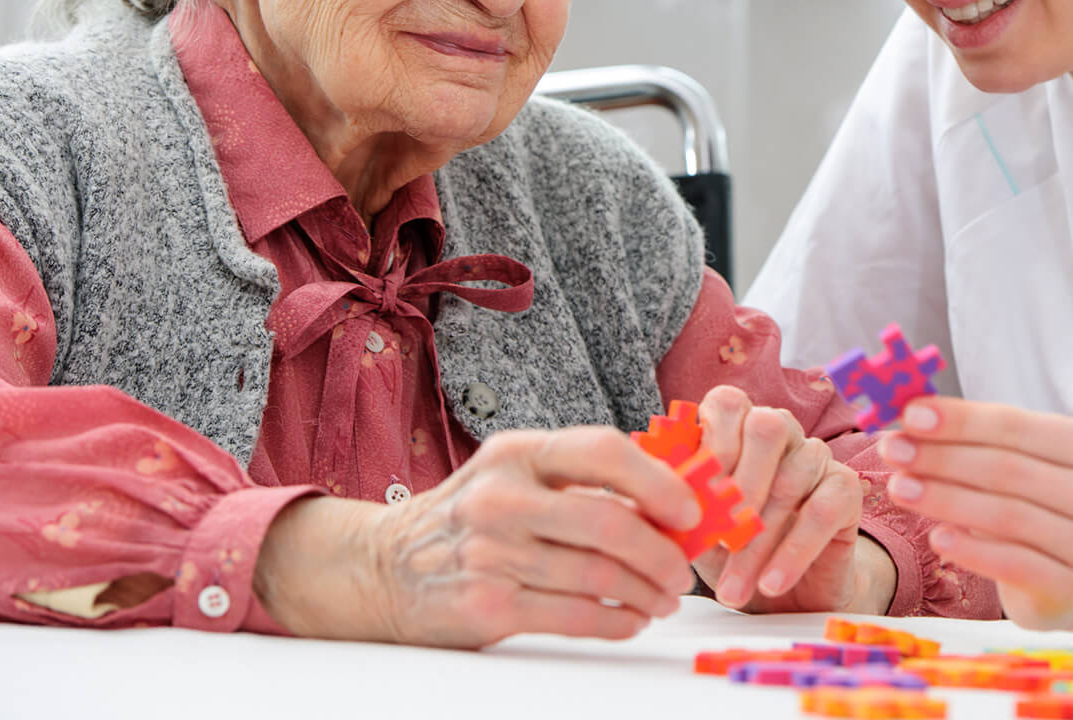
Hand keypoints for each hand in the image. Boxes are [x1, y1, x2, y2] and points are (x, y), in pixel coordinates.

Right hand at [253, 427, 700, 647]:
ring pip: (598, 575)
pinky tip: (630, 619)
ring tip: (663, 598)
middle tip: (683, 570)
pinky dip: (617, 621)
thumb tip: (672, 496)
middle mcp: (501, 496)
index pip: (603, 451)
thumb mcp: (514, 474)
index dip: (658, 481)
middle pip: (609, 522)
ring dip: (646, 592)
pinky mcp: (486, 605)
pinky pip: (575, 616)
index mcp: (517, 452)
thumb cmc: (471, 518)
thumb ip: (580, 479)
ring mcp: (491, 552)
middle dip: (662, 551)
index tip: (690, 509)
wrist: (382, 567)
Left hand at [690, 385, 883, 612]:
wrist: (788, 592)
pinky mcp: (845, 488)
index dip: (711, 441)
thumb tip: (652, 498)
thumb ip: (678, 504)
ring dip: (758, 542)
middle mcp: (781, 430)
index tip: (695, 494)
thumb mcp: (697, 528)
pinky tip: (772, 584)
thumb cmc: (732, 549)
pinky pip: (823, 510)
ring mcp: (816, 456)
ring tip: (733, 589)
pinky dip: (794, 552)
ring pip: (790, 481)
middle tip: (719, 540)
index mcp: (737, 427)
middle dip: (740, 485)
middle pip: (766, 426)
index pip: (727, 402)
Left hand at [879, 398, 1072, 628]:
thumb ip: (974, 439)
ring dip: (945, 499)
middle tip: (892, 451)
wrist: (1072, 575)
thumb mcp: (1014, 463)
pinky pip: (1013, 564)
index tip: (910, 415)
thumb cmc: (1032, 504)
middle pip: (1007, 469)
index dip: (961, 420)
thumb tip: (909, 416)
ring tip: (899, 488)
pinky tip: (937, 538)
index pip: (1016, 425)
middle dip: (942, 458)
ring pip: (1007, 515)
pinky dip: (971, 549)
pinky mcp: (1069, 587)